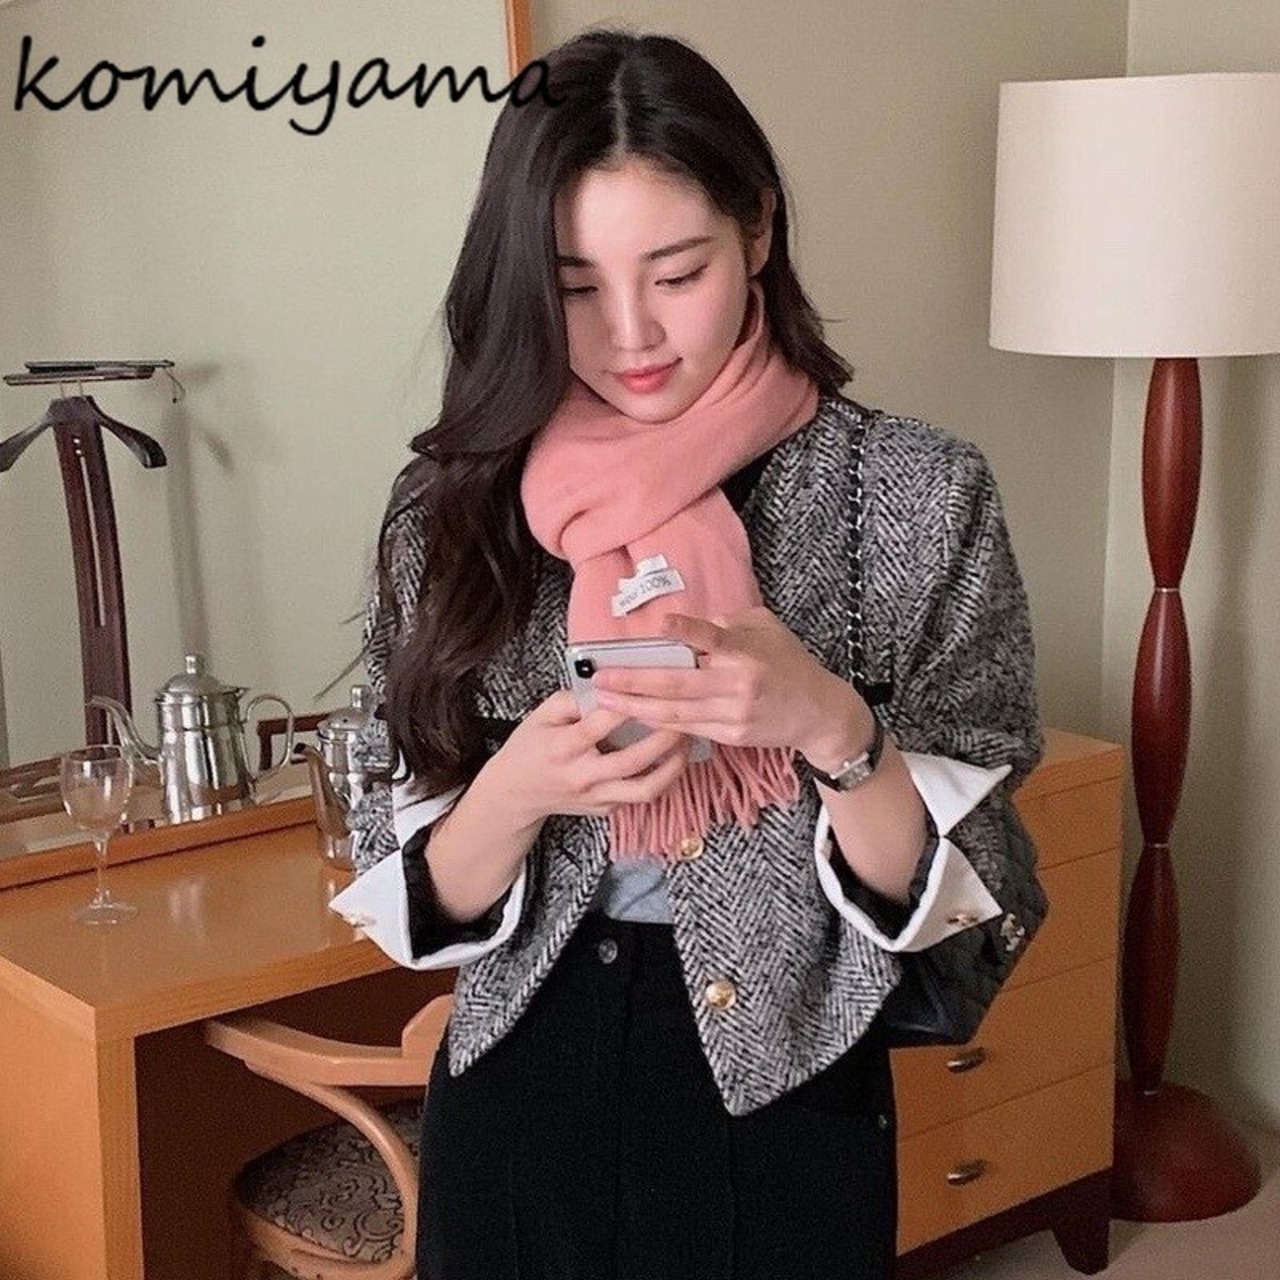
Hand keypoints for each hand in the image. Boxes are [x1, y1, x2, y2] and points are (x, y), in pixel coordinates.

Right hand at [481, 690, 692, 828]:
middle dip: (662, 737)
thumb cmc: (530, 748)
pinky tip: (672, 757)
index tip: (647, 687)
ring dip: (673, 766)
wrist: (516, 793)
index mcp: (561, 748)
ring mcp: (596, 798)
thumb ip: (571, 699)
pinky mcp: (606, 810)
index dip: (624, 707)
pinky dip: (662, 777)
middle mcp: (581, 777)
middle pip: (631, 760)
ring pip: (645, 789)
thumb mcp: (540, 715)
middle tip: (682, 715)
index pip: (596, 726)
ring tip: (687, 742)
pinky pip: (640, 796)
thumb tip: (607, 685)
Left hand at [591, 607, 874, 764]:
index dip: (686, 631)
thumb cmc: (789, 662)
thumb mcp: (766, 627)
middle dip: (634, 681)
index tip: (661, 625)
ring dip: (636, 707)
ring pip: (675, 712)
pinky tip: (635, 717)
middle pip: (677, 682)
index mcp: (746, 651)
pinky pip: (687, 729)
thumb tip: (686, 626)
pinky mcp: (731, 735)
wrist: (818, 712)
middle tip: (601, 677)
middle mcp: (737, 683)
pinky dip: (659, 723)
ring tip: (605, 700)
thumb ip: (727, 623)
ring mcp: (733, 713)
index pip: (712, 638)